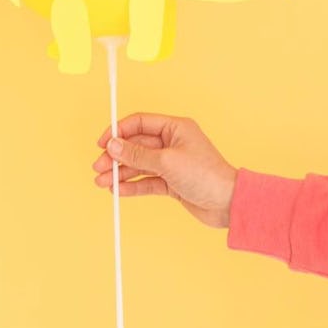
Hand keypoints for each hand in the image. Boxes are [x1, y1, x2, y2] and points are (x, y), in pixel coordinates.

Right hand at [93, 113, 236, 227]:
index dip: (119, 131)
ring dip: (120, 172)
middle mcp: (171, 143)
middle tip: (98, 166)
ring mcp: (171, 163)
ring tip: (102, 182)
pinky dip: (132, 185)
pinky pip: (146, 181)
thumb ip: (138, 154)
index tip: (102, 142)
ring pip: (139, 164)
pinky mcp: (171, 182)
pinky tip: (118, 190)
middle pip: (136, 145)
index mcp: (174, 128)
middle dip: (116, 156)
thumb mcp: (167, 162)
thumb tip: (114, 145)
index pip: (139, 123)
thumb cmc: (206, 175)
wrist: (229, 204)